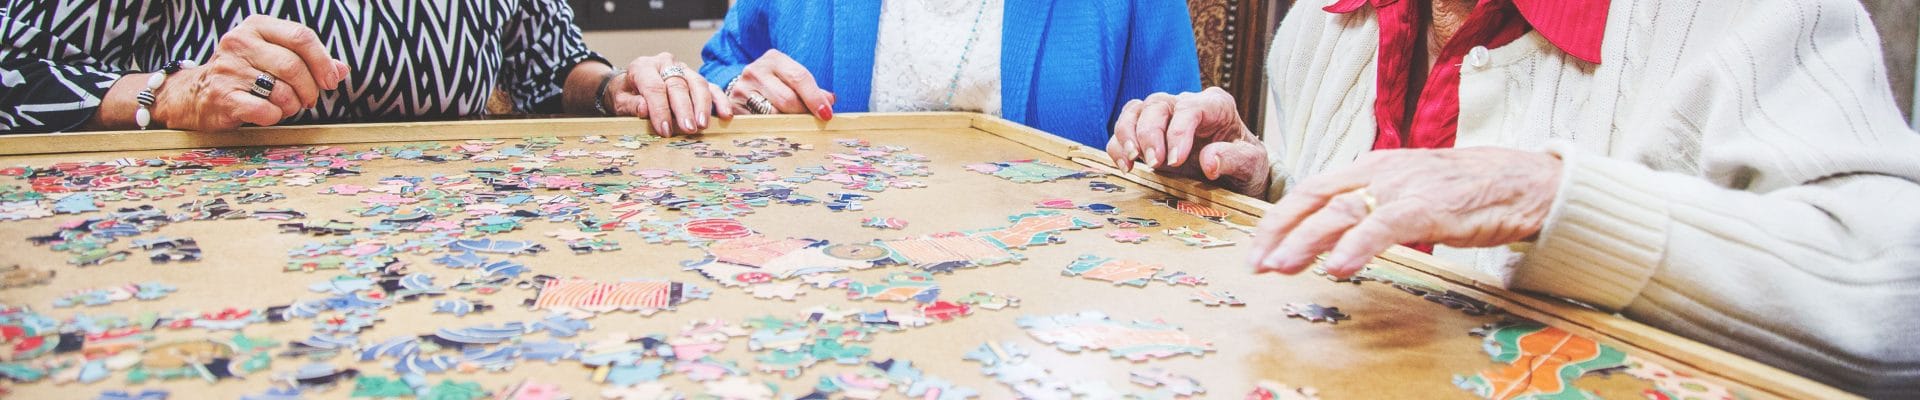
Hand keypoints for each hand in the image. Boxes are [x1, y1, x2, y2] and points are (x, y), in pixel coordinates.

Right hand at [152, 15, 348, 130]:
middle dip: (310, 88)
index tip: (330, 81)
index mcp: (256, 26)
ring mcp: (228, 69)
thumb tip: (341, 70)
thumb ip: (308, 60)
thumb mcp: (273, 56)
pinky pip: (266, 111)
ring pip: (282, 90)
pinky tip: (269, 113)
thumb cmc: (245, 73)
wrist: (195, 94)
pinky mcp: (223, 96)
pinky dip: (276, 116)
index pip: (302, 36)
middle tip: (309, 100)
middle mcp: (239, 42)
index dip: (323, 62)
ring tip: (288, 106)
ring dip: (294, 105)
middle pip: (294, 66)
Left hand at [613, 52, 729, 136]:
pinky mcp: (695, 78)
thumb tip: (644, 109)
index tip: (665, 130)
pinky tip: (726, 115)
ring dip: (702, 105)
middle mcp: (665, 63)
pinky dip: (720, 101)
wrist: (631, 84)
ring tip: (703, 125)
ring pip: (697, 83)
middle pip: (678, 85)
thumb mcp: (620, 101)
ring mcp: (683, 69)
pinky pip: (711, 87)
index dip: (660, 109)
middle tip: (688, 129)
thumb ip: (631, 105)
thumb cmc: (627, 94)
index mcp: (643, 67)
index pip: (654, 87)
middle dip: (684, 109)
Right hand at [725, 49, 833, 119]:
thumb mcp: (792, 78)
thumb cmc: (776, 82)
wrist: (743, 85)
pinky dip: (773, 127)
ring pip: (774, 114)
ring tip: (793, 122)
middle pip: (787, 99)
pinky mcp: (734, 107)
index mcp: (774, 59)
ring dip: (789, 122)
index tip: (826, 114)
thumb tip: (829, 101)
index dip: (815, 98)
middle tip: (810, 121)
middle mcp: (756, 71)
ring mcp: (742, 89)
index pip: (799, 78)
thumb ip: (811, 89)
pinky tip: (777, 126)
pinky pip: (760, 123)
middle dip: (803, 113)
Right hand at [1108, 87, 1268, 195]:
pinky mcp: (1148, 135)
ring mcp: (1164, 118)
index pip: (1190, 107)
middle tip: (1156, 163)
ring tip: (1133, 161)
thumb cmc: (1245, 166)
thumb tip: (1209, 161)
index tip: (1176, 161)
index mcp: (1216, 105)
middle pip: (1157, 105)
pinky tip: (1127, 166)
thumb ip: (1234, 159)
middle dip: (1150, 133)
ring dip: (1128, 135)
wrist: (1236, 180)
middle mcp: (1186, 106)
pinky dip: (1118, 146)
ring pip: (1135, 111)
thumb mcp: (1252, 165)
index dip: (1178, 131)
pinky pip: (1124, 130)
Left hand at [1245, 147, 1563, 277]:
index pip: (1309, 190)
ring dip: (1307, 241)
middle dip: (1280, 232)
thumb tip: (1328, 238)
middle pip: (1314, 199)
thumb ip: (1367, 207)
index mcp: (1368, 167)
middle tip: (1256, 263)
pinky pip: (1386, 225)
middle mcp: (1378, 172)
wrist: (1518, 181)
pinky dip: (1359, 246)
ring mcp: (1402, 187)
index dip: (1278, 220)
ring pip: (1342, 211)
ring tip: (1283, 266)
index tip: (1256, 249)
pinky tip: (1340, 267)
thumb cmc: (1459, 191)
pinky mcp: (1430, 206)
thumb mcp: (1402, 192)